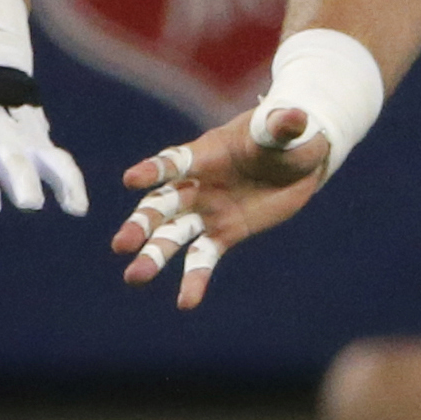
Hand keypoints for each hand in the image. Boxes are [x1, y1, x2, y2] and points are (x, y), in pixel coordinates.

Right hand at [118, 100, 342, 308]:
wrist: (299, 159)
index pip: (174, 162)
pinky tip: (186, 303)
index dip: (154, 170)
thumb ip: (283, 125)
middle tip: (122, 244)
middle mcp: (198, 185)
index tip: (130, 179)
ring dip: (153, 255)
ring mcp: (207, 211)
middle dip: (141, 224)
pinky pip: (203, 258)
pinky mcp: (224, 234)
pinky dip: (194, 280)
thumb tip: (294, 116)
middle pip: (161, 205)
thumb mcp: (288, 129)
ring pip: (172, 235)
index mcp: (206, 154)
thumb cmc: (288, 136)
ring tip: (135, 278)